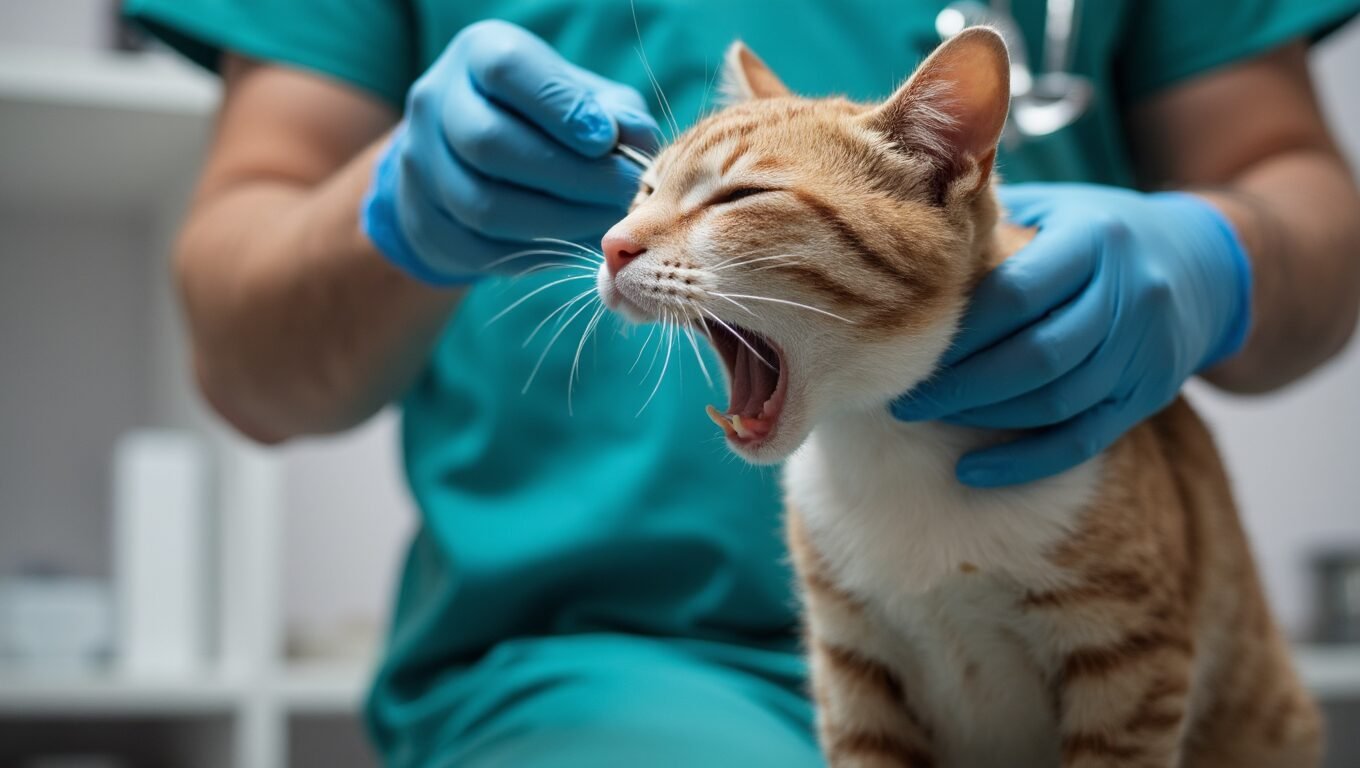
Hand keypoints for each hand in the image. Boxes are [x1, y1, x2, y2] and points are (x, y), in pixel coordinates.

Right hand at [361, 20, 658, 283]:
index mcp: (478, 55)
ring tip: (605, 225)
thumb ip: (616, 115)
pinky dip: (533, 252)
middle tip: (621, 195)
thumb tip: (637, 141)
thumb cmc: (548, 122)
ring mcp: (420, 163)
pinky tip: (570, 243)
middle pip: (489, 143)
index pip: (509, 71)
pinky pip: (478, 247)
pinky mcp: (423, 220)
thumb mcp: (586, 100)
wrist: (473, 162)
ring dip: (556, 222)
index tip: (606, 141)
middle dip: (568, 176)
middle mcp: (437, 101)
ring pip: (483, 205)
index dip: (561, 108)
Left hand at [892, 184, 1251, 486]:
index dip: (960, 330)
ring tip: (930, 418)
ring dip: (985, 419)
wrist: (1205, 262)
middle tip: (905, 397)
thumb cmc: (1098, 232)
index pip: (1018, 294)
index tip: (906, 347)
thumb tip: (902, 226)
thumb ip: (992, 220)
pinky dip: (1026, 462)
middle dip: (962, 385)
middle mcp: (1129, 296)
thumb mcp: (1056, 206)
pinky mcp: (1151, 395)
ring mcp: (1145, 352)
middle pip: (1037, 356)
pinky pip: (1083, 440)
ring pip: (1057, 402)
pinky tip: (973, 472)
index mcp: (1097, 240)